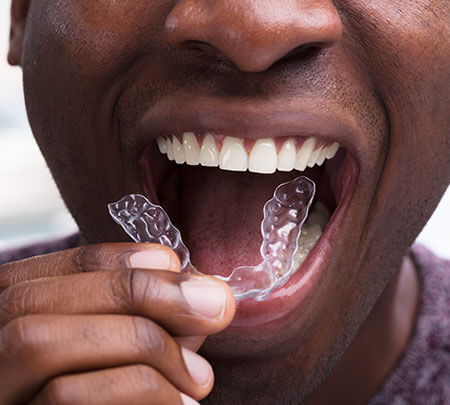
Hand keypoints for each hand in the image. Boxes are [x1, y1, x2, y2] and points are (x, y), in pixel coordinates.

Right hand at [0, 243, 234, 403]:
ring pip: (42, 342)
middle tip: (214, 307)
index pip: (48, 271)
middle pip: (39, 299)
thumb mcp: (119, 351)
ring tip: (199, 376)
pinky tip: (180, 403)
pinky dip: (138, 391)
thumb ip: (143, 323)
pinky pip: (67, 399)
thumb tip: (200, 297)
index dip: (115, 260)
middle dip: (138, 292)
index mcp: (4, 319)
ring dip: (142, 346)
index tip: (175, 261)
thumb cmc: (102, 396)